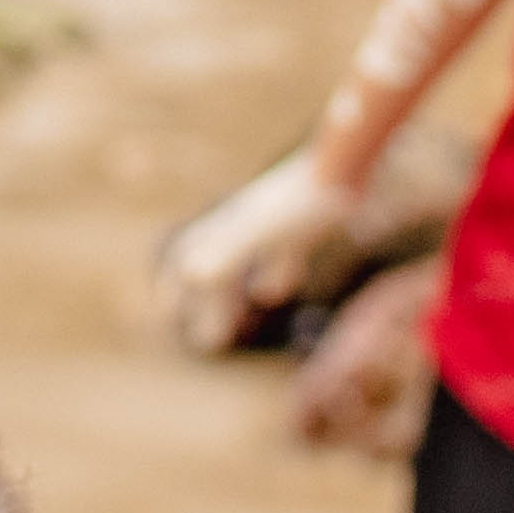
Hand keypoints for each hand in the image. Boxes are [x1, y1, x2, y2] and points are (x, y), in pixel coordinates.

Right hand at [156, 151, 366, 353]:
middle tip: (207, 343)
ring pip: (244, 261)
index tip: (167, 315)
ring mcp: (274, 223)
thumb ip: (227, 253)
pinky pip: (279, 253)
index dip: (174, 284)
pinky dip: (271, 276)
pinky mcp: (302, 225)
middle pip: (218, 266)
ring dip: (235, 294)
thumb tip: (192, 276)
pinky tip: (274, 292)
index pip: (190, 255)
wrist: (346, 169)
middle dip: (209, 304)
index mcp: (230, 226)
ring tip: (235, 325)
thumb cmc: (303, 202)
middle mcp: (247, 222)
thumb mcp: (262, 232)